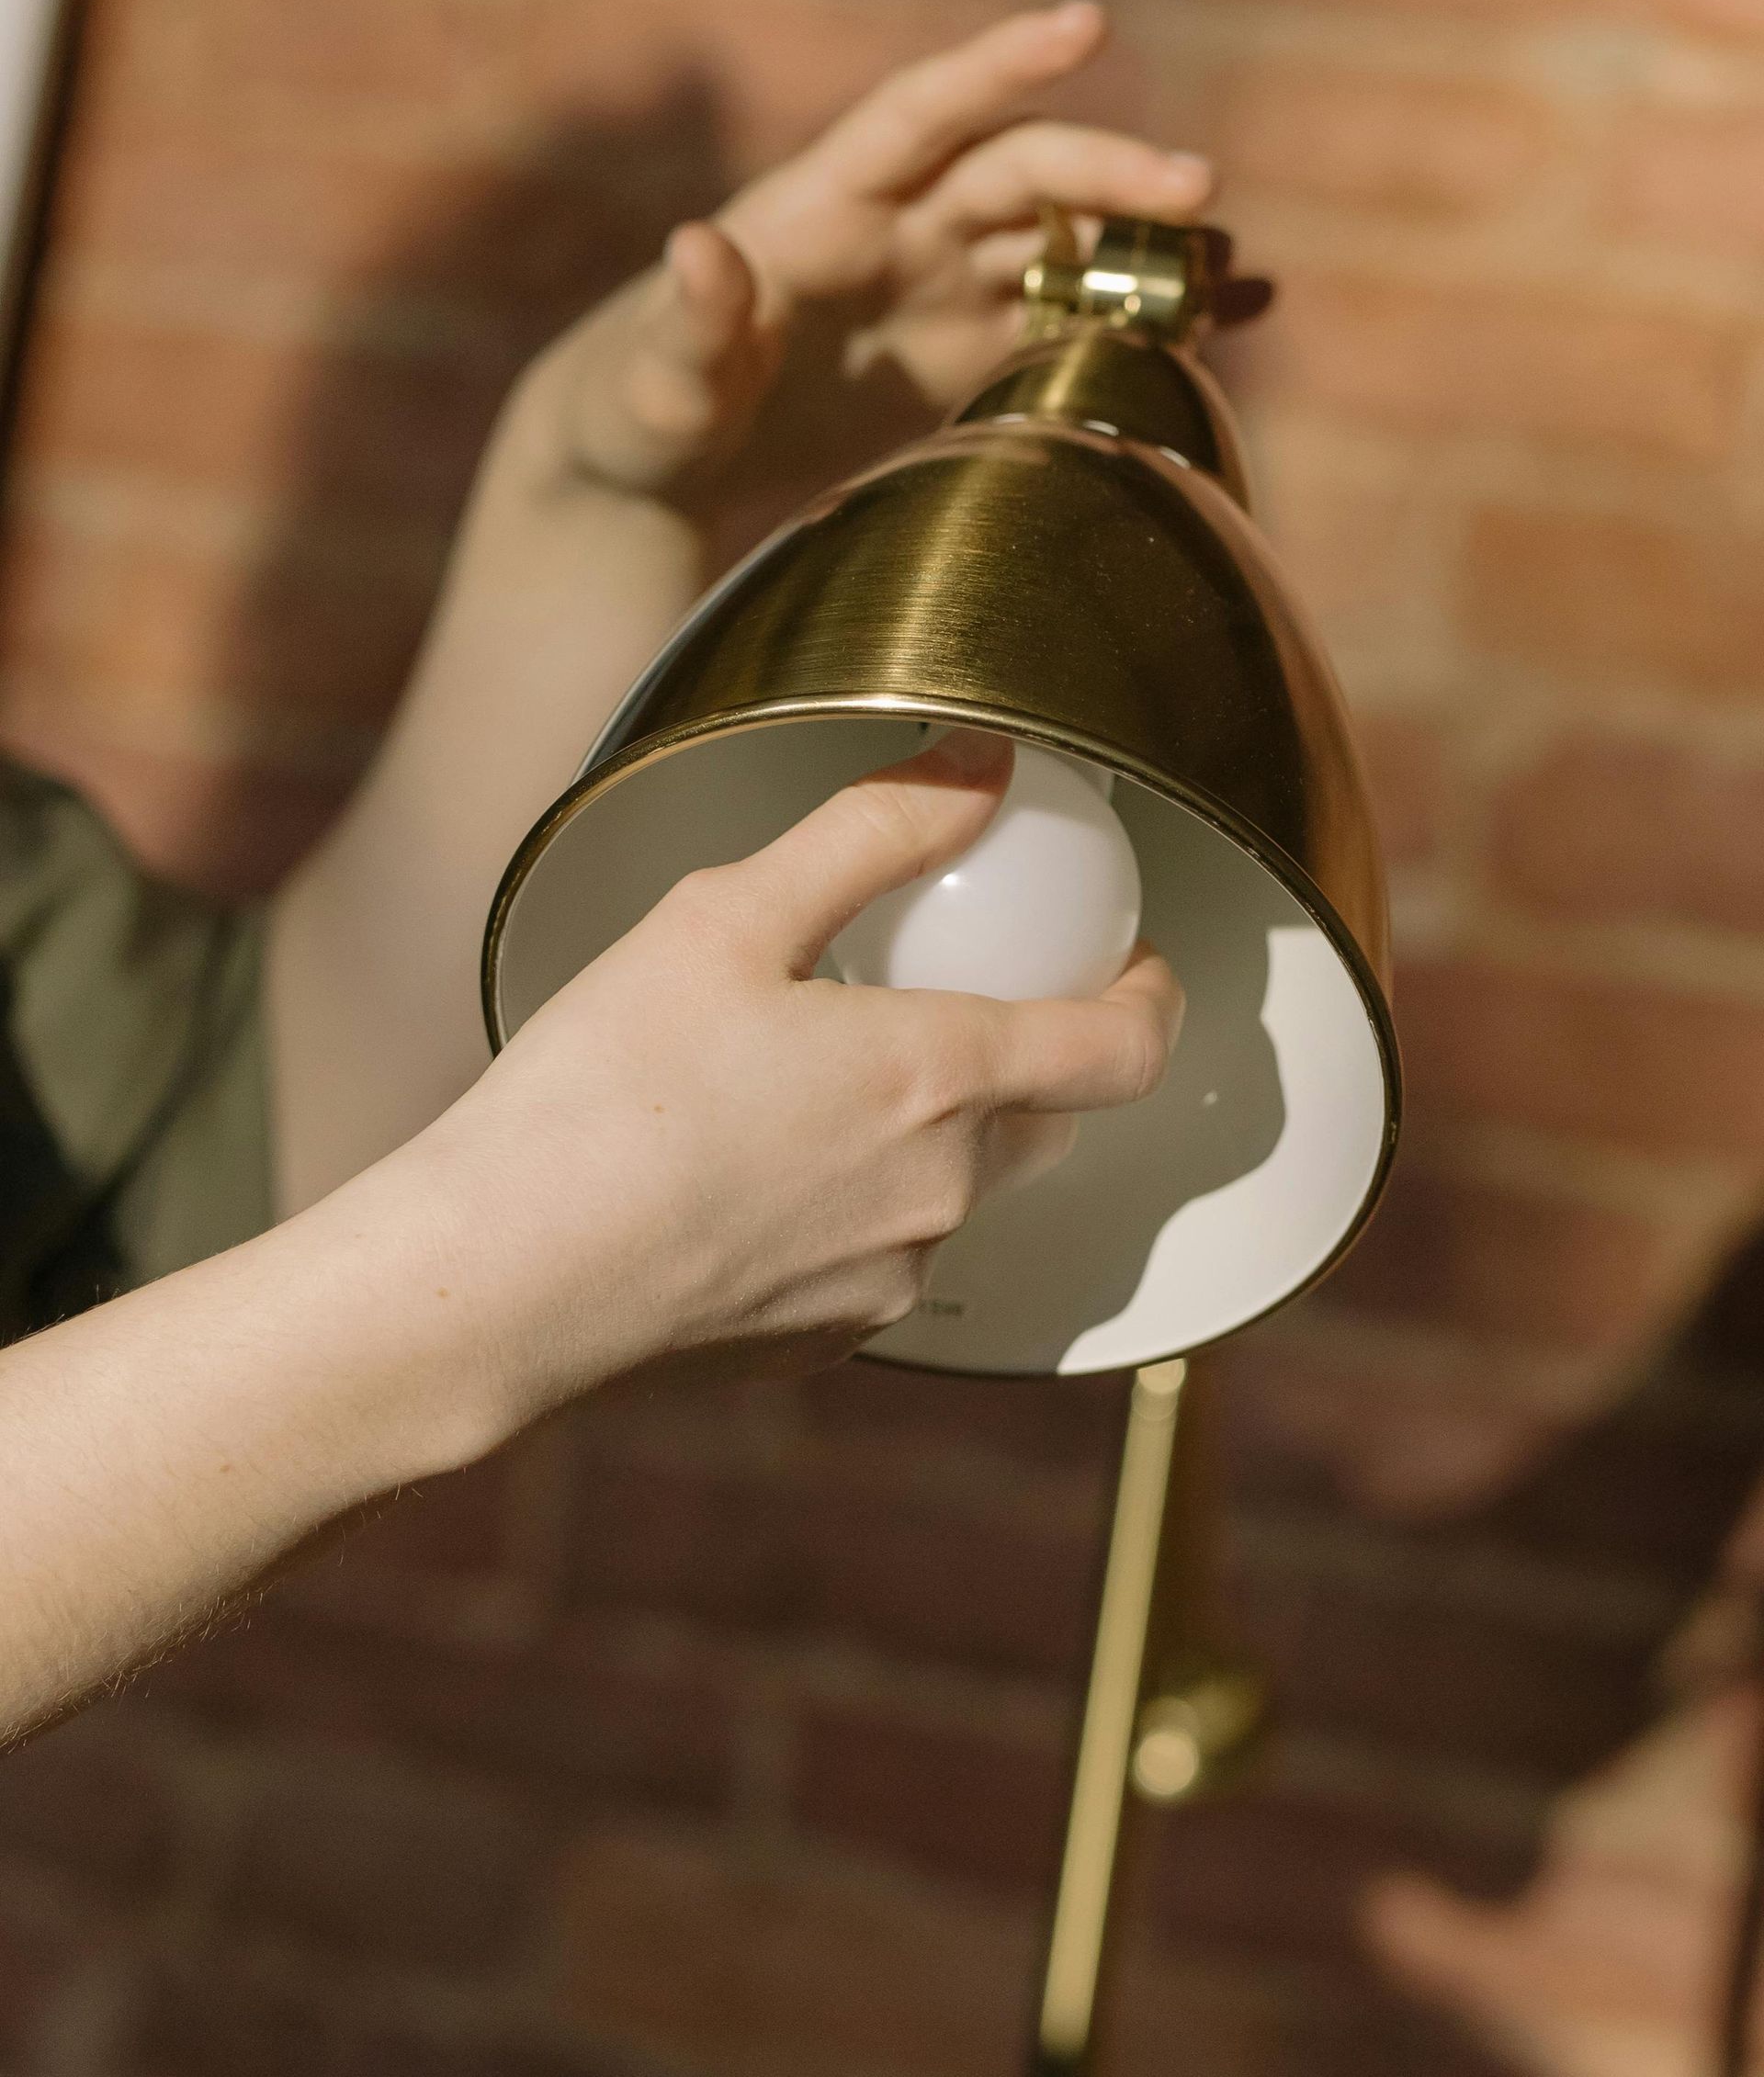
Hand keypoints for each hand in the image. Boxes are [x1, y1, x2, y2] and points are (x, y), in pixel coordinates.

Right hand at [405, 731, 1181, 1425]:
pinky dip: (844, 1201)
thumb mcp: (728, 916)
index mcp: (939, 1079)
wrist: (496, 1287)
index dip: (1151, 996)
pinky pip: (875, 1252)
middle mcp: (941, 1195)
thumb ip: (874, 830)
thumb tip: (981, 766)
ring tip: (798, 1082)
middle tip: (939, 998)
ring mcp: (887, 1281)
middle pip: (1045, 1118)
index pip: (1125, 1047)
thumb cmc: (601, 1097)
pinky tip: (741, 1171)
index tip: (1133, 963)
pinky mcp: (824, 1343)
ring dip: (919, 1131)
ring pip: (952, 1189)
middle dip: (1028, 1057)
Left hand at [485, 2, 1211, 518]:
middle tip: (1199, 189)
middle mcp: (903, 228)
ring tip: (1232, 272)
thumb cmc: (643, 407)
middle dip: (1111, 174)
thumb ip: (687, 320)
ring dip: (1147, 251)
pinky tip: (1230, 323)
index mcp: (826, 205)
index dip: (999, 65)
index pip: (923, 114)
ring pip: (1067, 245)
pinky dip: (1148, 322)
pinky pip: (1076, 325)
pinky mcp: (973, 353)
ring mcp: (947, 288)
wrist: (669, 453)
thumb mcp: (655, 379)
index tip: (1084, 26)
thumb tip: (696, 245)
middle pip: (1024, 175)